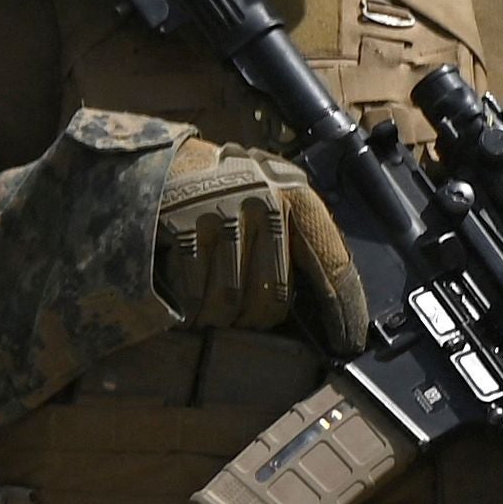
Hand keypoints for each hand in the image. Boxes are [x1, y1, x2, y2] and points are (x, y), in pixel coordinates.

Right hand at [152, 135, 373, 350]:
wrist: (156, 160)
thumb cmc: (222, 189)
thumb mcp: (269, 197)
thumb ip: (294, 236)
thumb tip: (320, 301)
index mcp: (296, 196)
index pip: (332, 263)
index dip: (343, 311)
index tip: (347, 343)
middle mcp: (263, 203)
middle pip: (275, 295)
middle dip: (259, 317)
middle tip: (245, 319)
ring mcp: (219, 215)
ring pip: (231, 301)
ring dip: (220, 318)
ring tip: (210, 314)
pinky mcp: (179, 227)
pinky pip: (194, 294)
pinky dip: (190, 311)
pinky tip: (187, 309)